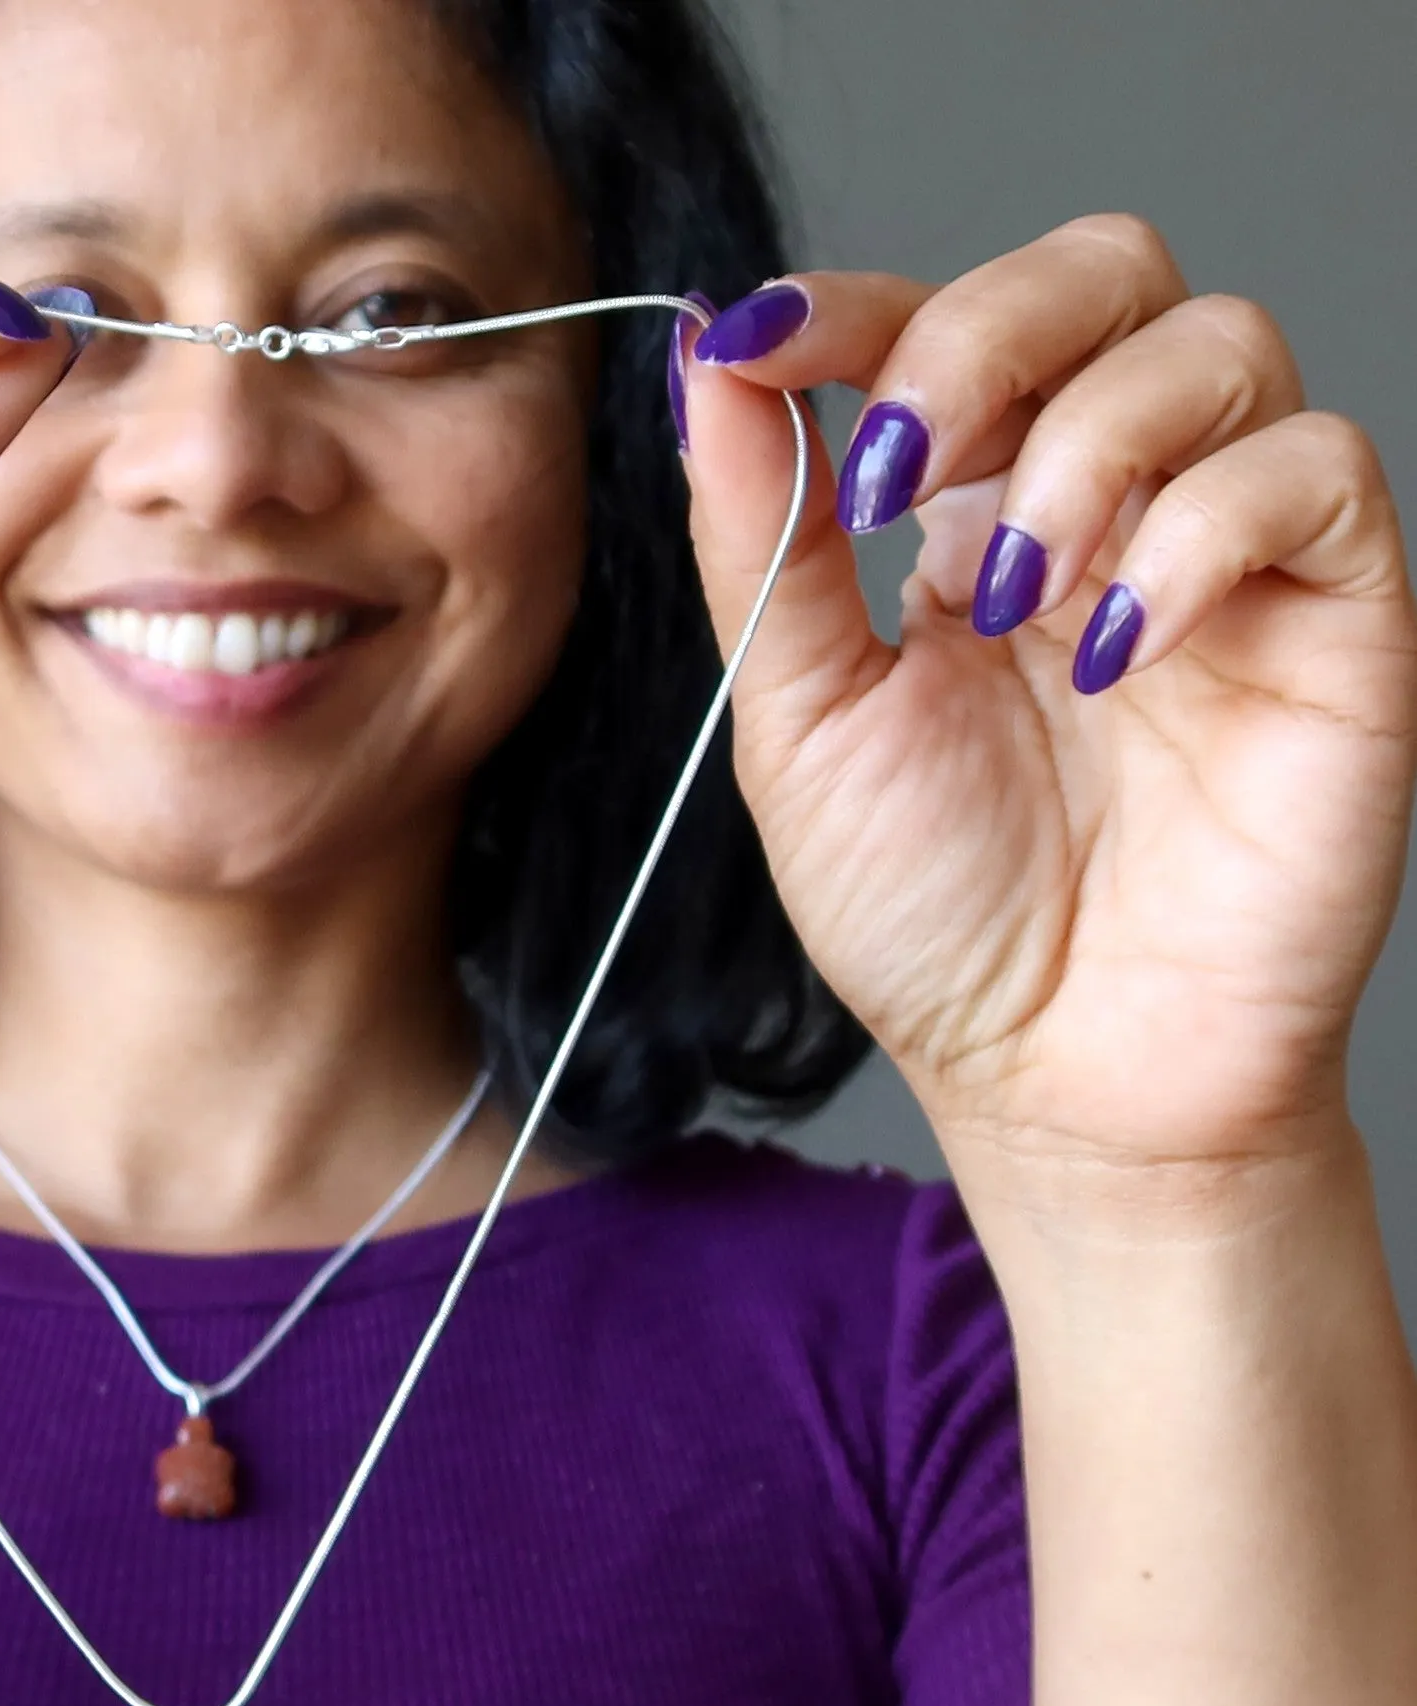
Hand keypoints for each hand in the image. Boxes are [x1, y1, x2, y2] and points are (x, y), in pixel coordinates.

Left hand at [675, 214, 1416, 1185]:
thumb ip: (768, 548)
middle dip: (986, 331)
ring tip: (1014, 598)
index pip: (945, 327)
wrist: (1057, 1081)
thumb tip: (714, 366)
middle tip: (907, 465)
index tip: (762, 336)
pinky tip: (1119, 649)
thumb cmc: (939, 923)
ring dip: (1087, 443)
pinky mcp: (1340, 617)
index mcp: (976, 522)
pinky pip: (1319, 471)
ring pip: (1219, 343)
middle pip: (1104, 274)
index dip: (856, 303)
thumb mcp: (803, 728)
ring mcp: (1231, 554)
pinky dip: (1205, 528)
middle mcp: (1112, 508)